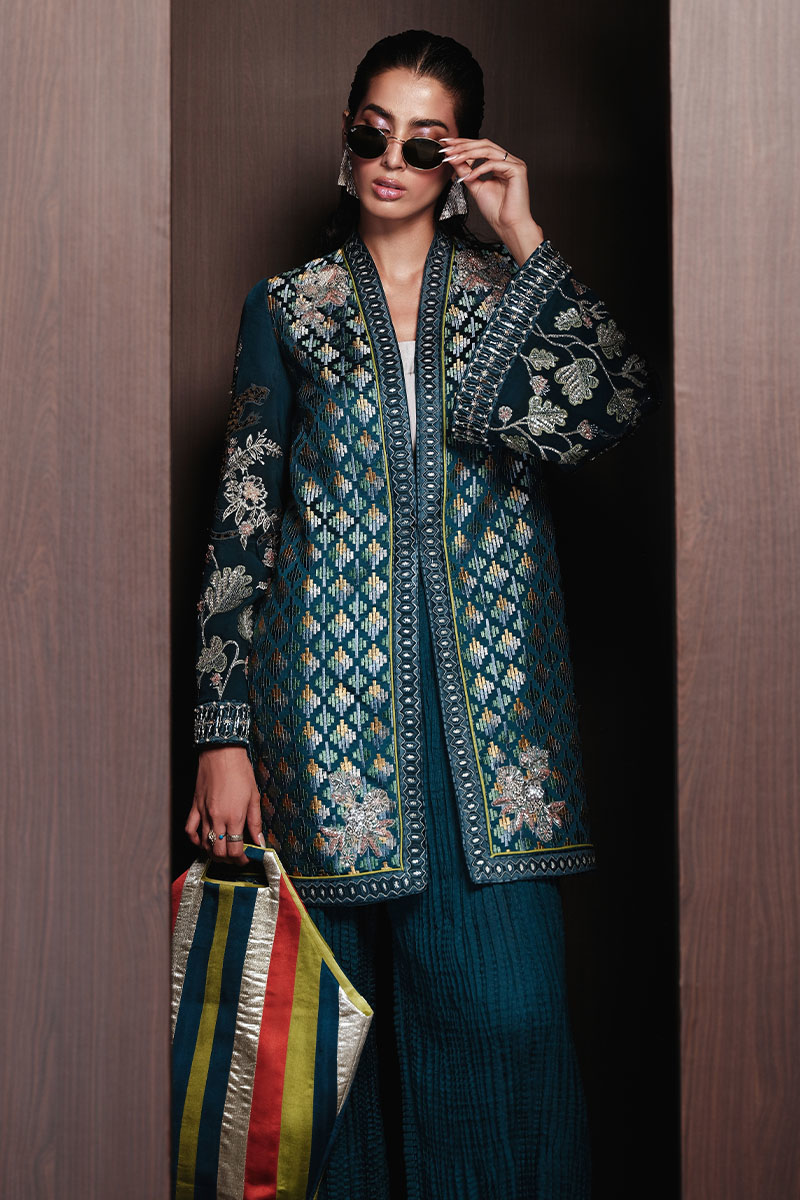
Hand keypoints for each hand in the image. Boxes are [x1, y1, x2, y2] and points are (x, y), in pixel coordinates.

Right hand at [185, 745, 263, 863]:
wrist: (221, 752)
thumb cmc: (240, 771)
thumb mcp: (254, 797)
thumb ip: (255, 822)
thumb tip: (260, 841)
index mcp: (234, 817)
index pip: (235, 850)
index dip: (241, 859)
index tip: (246, 859)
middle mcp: (217, 818)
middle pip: (219, 852)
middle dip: (228, 860)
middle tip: (236, 857)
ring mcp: (203, 814)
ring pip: (204, 845)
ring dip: (214, 853)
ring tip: (223, 852)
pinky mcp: (195, 807)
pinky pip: (190, 830)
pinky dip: (195, 840)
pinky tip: (203, 842)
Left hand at [439, 137, 544, 264]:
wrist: (508, 225)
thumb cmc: (496, 210)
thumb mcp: (475, 186)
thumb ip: (465, 171)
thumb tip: (452, 158)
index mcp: (500, 163)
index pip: (480, 147)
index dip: (463, 144)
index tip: (446, 146)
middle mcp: (509, 161)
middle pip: (484, 144)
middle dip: (464, 145)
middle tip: (447, 149)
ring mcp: (515, 164)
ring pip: (488, 150)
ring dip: (468, 154)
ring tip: (454, 159)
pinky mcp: (518, 170)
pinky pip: (495, 164)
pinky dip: (480, 169)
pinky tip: (470, 176)